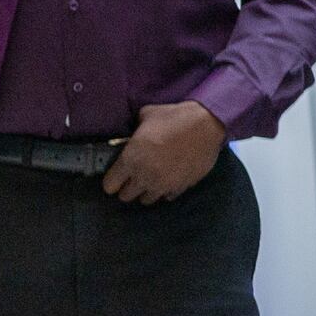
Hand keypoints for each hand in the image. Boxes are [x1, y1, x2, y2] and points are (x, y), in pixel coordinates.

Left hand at [103, 100, 225, 204]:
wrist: (206, 125)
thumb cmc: (173, 117)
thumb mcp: (146, 115)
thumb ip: (135, 129)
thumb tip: (133, 133)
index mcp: (131, 160)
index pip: (110, 185)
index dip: (111, 181)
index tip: (115, 176)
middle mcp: (144, 177)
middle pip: (126, 197)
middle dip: (127, 188)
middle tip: (132, 178)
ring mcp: (163, 185)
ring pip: (146, 200)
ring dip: (145, 191)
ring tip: (150, 179)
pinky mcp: (181, 188)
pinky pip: (167, 196)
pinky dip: (165, 190)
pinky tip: (168, 178)